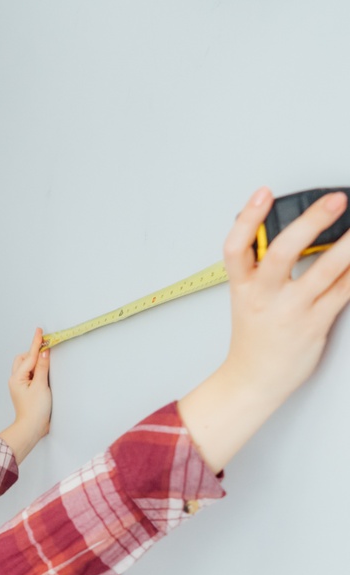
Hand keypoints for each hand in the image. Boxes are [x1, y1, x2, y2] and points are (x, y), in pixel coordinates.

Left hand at [0, 327, 51, 462]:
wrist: (32, 428)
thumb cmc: (35, 410)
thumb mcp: (41, 385)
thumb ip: (42, 367)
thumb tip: (44, 352)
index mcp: (17, 378)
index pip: (29, 356)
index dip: (36, 343)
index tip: (39, 331)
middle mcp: (16, 380)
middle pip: (23, 359)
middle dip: (33, 353)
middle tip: (46, 347)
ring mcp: (20, 386)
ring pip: (26, 367)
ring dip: (35, 362)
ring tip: (46, 362)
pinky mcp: (26, 391)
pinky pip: (30, 374)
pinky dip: (36, 370)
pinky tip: (43, 371)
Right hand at [178, 186, 349, 472]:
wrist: (253, 381)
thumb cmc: (254, 339)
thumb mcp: (247, 300)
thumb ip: (265, 268)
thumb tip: (301, 233)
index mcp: (242, 287)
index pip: (235, 248)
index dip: (248, 219)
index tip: (264, 193)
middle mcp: (264, 296)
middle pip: (282, 253)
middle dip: (311, 222)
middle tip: (335, 200)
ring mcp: (290, 311)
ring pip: (324, 270)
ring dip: (348, 244)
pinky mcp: (314, 324)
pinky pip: (343, 291)